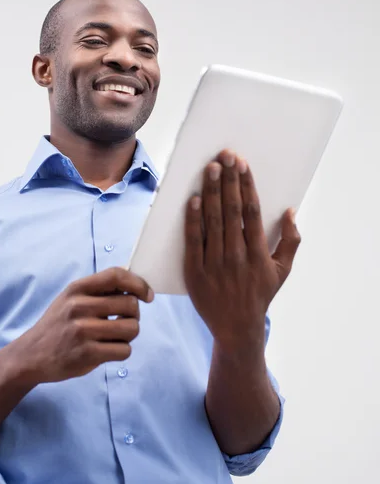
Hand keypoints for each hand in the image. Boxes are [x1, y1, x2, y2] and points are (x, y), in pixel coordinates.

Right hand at [14, 267, 153, 383]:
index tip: (147, 295)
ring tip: (114, 337)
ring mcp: (83, 331)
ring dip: (129, 335)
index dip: (138, 283)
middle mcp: (79, 306)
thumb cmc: (59, 324)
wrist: (31, 355)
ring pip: (132, 328)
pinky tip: (107, 350)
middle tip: (122, 322)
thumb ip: (99, 290)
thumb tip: (135, 284)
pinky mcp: (87, 354)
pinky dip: (121, 351)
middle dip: (133, 315)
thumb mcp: (71, 298)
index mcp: (77, 288)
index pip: (116, 275)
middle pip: (130, 304)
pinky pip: (124, 350)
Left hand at [184, 150, 300, 354]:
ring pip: (212, 221)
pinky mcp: (195, 271)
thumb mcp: (283, 271)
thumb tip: (290, 212)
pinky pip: (193, 241)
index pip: (251, 211)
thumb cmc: (261, 295)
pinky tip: (193, 200)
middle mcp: (236, 256)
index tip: (242, 164)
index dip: (246, 185)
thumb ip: (291, 241)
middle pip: (231, 210)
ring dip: (211, 192)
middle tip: (224, 156)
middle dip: (228, 180)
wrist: (235, 327)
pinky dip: (193, 220)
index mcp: (258, 254)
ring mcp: (214, 263)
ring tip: (210, 169)